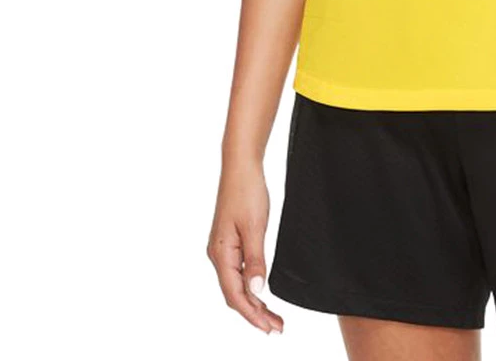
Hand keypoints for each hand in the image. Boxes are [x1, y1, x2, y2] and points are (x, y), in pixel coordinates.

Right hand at [206, 159, 283, 333]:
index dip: (252, 315)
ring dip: (253, 302)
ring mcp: (222, 249)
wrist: (241, 166)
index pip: (235, 295)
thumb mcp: (255, 227)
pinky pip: (237, 272)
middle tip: (277, 327)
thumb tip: (256, 291)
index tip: (269, 328)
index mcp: (221, 254)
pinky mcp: (229, 242)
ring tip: (272, 316)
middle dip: (255, 313)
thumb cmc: (247, 191)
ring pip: (236, 285)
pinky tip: (260, 292)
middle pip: (235, 294)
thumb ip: (255, 261)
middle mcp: (218, 255)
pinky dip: (250, 286)